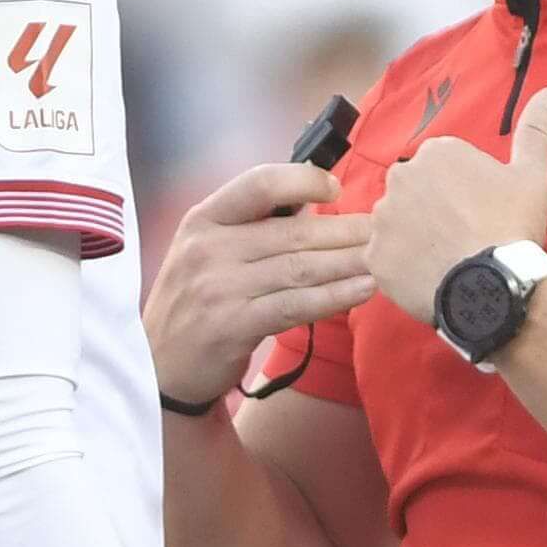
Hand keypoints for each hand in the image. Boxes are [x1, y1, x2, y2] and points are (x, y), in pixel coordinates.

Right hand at [147, 162, 375, 407]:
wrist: (160, 366)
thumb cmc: (195, 302)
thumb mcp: (207, 251)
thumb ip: (250, 226)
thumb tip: (312, 202)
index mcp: (203, 218)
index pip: (258, 183)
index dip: (304, 180)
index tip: (336, 190)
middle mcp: (208, 248)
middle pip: (293, 232)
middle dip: (346, 230)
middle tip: (385, 229)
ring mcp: (219, 288)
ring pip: (301, 269)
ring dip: (350, 263)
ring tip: (385, 258)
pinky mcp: (233, 326)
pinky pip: (296, 305)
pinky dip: (335, 296)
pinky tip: (363, 289)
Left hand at [367, 88, 546, 323]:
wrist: (492, 284)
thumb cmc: (512, 225)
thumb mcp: (534, 174)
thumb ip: (538, 130)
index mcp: (437, 153)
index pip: (443, 168)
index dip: (463, 192)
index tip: (480, 212)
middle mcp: (401, 177)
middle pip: (416, 193)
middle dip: (433, 210)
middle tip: (464, 237)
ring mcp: (383, 218)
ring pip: (397, 225)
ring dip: (415, 237)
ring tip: (447, 260)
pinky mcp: (375, 257)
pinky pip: (385, 259)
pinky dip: (401, 268)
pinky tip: (427, 277)